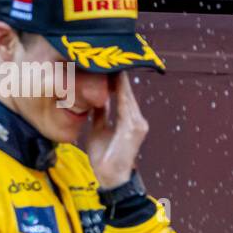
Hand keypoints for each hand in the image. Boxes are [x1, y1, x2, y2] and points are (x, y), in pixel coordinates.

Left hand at [86, 71, 148, 189]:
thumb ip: (100, 114)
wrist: (112, 178)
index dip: (114, 76)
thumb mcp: (99, 130)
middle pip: (126, 90)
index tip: (105, 60)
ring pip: (126, 94)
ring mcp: (136, 123)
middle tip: (107, 54)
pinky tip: (113, 79)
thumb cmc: (105, 157)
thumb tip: (96, 100)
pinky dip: (119, 91)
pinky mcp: (133, 128)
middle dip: (117, 73)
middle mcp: (136, 119)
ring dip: (118, 78)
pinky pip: (125, 105)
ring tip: (110, 61)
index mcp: (128, 119)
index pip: (122, 92)